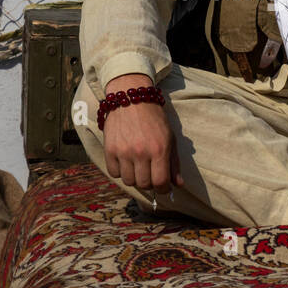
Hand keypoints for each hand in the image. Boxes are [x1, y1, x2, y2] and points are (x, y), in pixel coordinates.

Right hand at [101, 74, 184, 193]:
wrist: (131, 98)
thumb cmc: (154, 118)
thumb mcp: (170, 137)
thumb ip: (174, 162)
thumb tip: (178, 184)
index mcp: (159, 149)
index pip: (160, 183)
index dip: (163, 189)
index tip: (163, 186)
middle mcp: (141, 152)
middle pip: (144, 184)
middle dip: (149, 183)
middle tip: (150, 174)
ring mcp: (123, 151)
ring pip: (129, 181)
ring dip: (134, 177)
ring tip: (137, 166)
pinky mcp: (109, 149)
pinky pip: (114, 173)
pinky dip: (120, 171)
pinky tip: (125, 162)